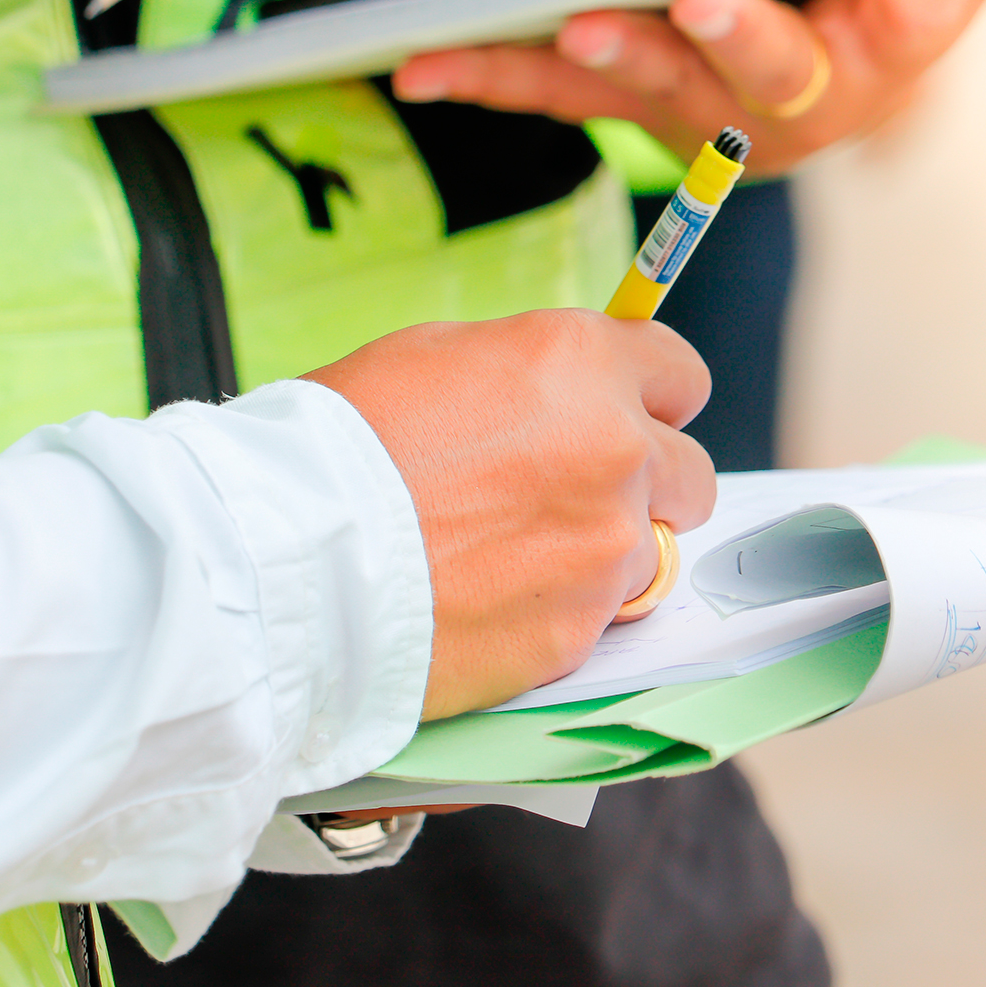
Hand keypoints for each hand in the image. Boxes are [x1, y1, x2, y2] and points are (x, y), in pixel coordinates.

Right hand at [306, 309, 715, 719]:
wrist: (296, 559)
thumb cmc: (339, 448)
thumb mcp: (431, 357)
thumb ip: (526, 375)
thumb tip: (558, 392)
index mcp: (580, 364)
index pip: (679, 373)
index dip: (652, 399)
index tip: (635, 417)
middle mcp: (617, 450)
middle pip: (689, 474)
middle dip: (645, 486)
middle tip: (572, 500)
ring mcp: (607, 548)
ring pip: (648, 555)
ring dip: (599, 556)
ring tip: (507, 560)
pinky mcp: (581, 629)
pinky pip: (595, 619)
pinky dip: (554, 614)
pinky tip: (485, 602)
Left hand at [391, 0, 985, 176]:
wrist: (833, 65)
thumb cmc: (884, 0)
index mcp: (889, 49)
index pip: (918, 13)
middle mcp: (795, 100)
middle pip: (775, 74)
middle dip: (740, 38)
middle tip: (705, 0)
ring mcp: (703, 110)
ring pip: (656, 87)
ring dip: (611, 56)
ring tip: (574, 26)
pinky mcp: (629, 103)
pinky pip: (559, 90)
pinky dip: (491, 75)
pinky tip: (424, 68)